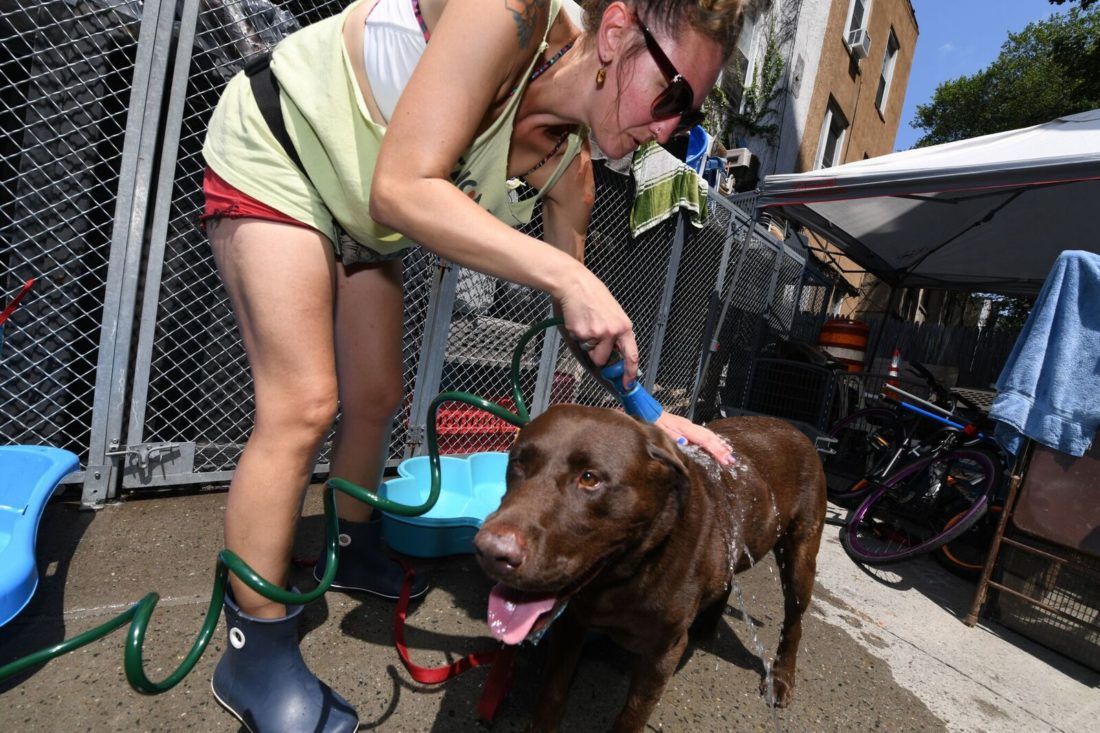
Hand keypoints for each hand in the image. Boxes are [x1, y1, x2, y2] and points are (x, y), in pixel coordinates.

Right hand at [555, 264, 638, 387]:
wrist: (575, 284)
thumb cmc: (593, 295)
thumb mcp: (614, 312)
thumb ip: (616, 333)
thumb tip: (615, 352)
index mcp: (624, 327)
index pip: (632, 355)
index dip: (630, 373)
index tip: (628, 384)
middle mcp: (613, 332)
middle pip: (603, 360)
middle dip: (596, 355)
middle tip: (592, 339)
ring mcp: (597, 333)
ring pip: (590, 353)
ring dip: (586, 345)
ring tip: (585, 325)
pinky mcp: (582, 333)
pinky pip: (579, 344)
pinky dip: (577, 336)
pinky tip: (579, 321)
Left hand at [655, 412, 735, 465]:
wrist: (652, 413)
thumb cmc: (656, 423)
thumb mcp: (662, 431)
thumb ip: (674, 436)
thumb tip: (685, 442)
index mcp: (685, 428)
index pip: (705, 441)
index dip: (716, 451)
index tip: (725, 460)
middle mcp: (691, 426)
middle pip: (711, 438)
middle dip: (722, 449)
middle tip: (731, 460)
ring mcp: (691, 426)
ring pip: (709, 435)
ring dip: (720, 444)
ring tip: (729, 453)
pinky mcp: (689, 427)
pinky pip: (705, 434)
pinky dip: (714, 439)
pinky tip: (718, 443)